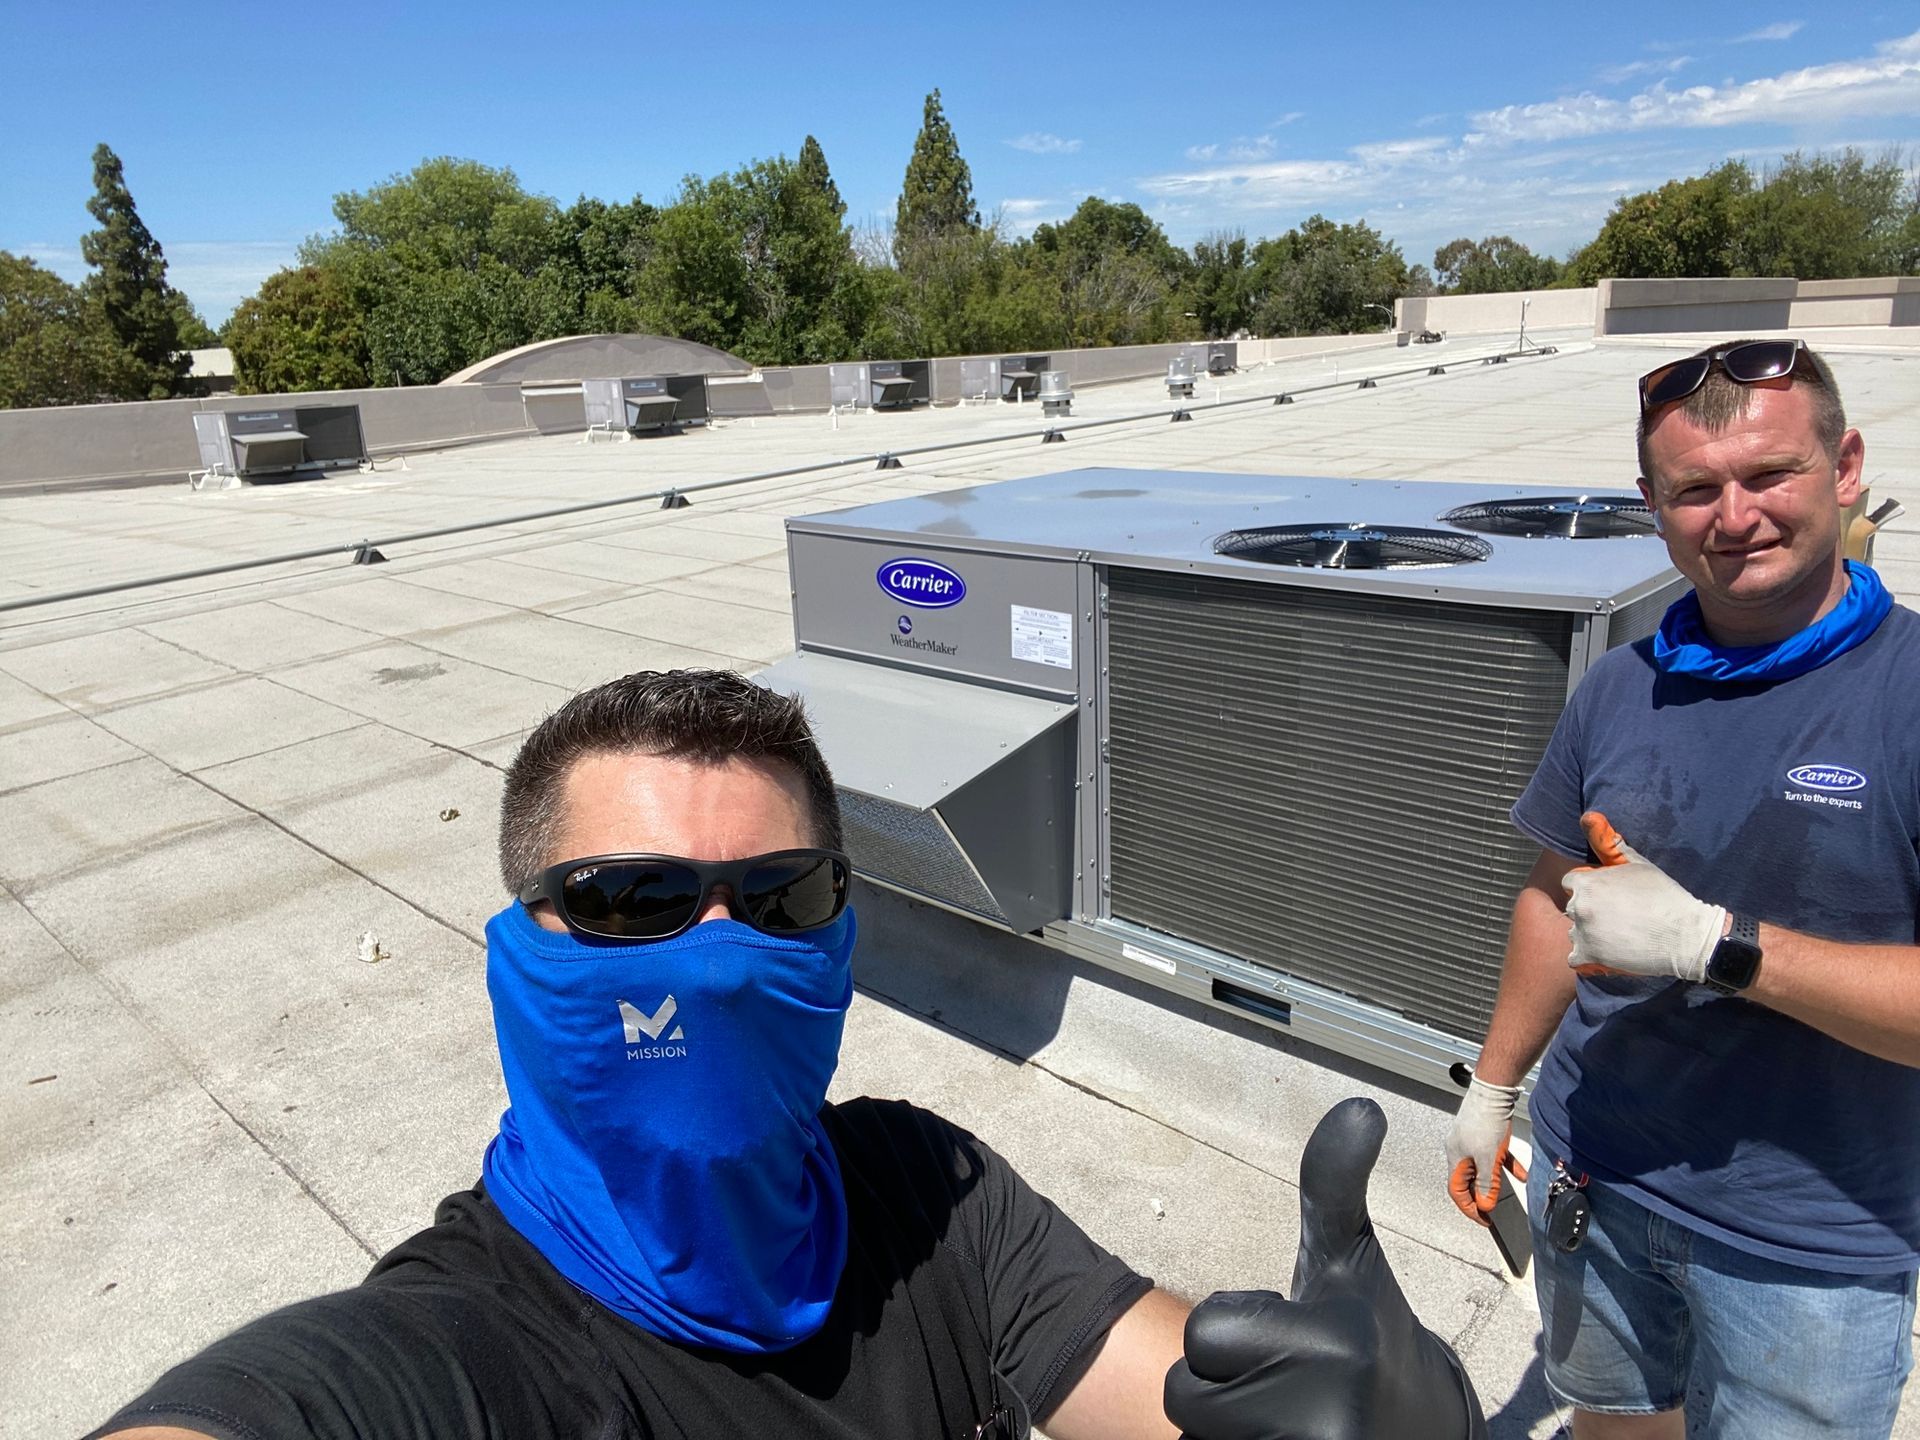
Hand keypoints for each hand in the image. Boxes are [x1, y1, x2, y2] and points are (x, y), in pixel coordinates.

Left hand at [1164, 1098, 1485, 1439]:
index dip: (1231, 1331)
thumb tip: (1360, 1104)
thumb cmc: (1366, 1332)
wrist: (1419, 1431)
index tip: (1287, 1332)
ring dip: (1224, 1422)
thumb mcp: (1348, 1257)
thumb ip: (1334, 1183)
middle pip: (1187, 1395)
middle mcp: (1326, 1416)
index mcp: (1333, 1344)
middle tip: (1278, 1378)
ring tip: (1279, 1411)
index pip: (1203, 1334)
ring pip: (1195, 1433)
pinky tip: (1277, 1434)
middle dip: (1220, 1383)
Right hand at [1445, 1076, 1526, 1225]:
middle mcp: (1460, 1151)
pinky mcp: (1485, 1135)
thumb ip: (1486, 1184)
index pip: (1457, 1191)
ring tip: (1504, 1191)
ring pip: (1482, 1169)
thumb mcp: (1487, 1158)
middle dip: (1481, 1196)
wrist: (1494, 1092)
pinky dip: (1506, 1166)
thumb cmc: (1484, 1119)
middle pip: (1468, 1181)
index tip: (1483, 1219)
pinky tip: (1520, 1173)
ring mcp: (1472, 1143)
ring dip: (1493, 1181)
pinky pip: (1495, 1157)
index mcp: (1455, 1158)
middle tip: (1491, 1209)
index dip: (1469, 1208)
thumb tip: (1485, 1203)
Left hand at [1562, 812, 1724, 982]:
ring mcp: (1581, 932)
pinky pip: (1575, 959)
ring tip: (1622, 935)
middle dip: (1592, 911)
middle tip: (1622, 918)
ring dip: (1591, 935)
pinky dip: (1589, 958)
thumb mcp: (1637, 864)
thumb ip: (1608, 842)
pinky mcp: (1588, 957)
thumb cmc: (1664, 895)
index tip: (1612, 897)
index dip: (1592, 889)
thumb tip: (1588, 816)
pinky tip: (1611, 952)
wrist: (1686, 935)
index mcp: (1585, 882)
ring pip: (1576, 932)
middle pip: (1575, 908)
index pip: (1572, 883)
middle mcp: (1578, 906)